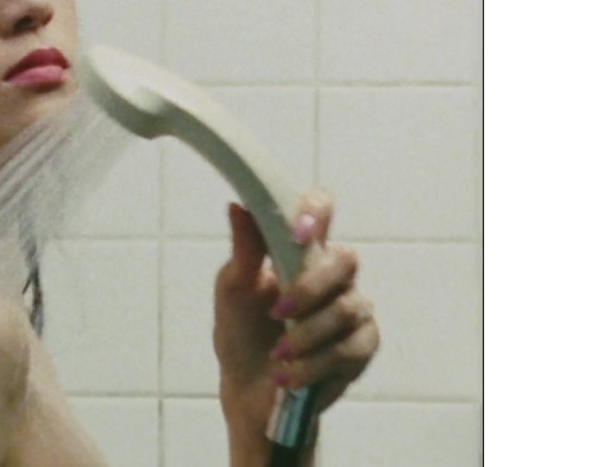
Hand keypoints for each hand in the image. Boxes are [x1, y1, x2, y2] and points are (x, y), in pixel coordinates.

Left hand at [213, 191, 379, 436]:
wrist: (249, 389)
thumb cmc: (241, 330)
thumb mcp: (234, 291)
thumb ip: (244, 251)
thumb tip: (238, 206)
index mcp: (300, 250)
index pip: (320, 210)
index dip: (315, 212)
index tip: (297, 233)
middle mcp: (333, 275)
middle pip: (345, 259)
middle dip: (311, 288)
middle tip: (278, 312)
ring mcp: (352, 310)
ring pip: (347, 309)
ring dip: (307, 334)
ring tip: (278, 354)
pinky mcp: (361, 347)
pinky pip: (350, 349)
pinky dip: (315, 364)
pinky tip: (289, 376)